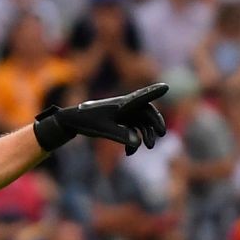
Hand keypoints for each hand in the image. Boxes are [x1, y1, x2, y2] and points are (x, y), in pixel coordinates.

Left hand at [33, 82, 167, 154]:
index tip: (165, 87)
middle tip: (161, 133)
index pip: (142, 96)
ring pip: (142, 122)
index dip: (154, 92)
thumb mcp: (104, 129)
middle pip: (147, 111)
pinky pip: (133, 130)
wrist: (74, 121)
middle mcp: (126, 106)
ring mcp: (124, 114)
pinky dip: (134, 141)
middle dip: (155, 122)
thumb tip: (138, 143)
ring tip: (148, 147)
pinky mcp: (120, 121)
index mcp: (123, 103)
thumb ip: (121, 135)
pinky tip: (129, 153)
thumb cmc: (88, 120)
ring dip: (146, 134)